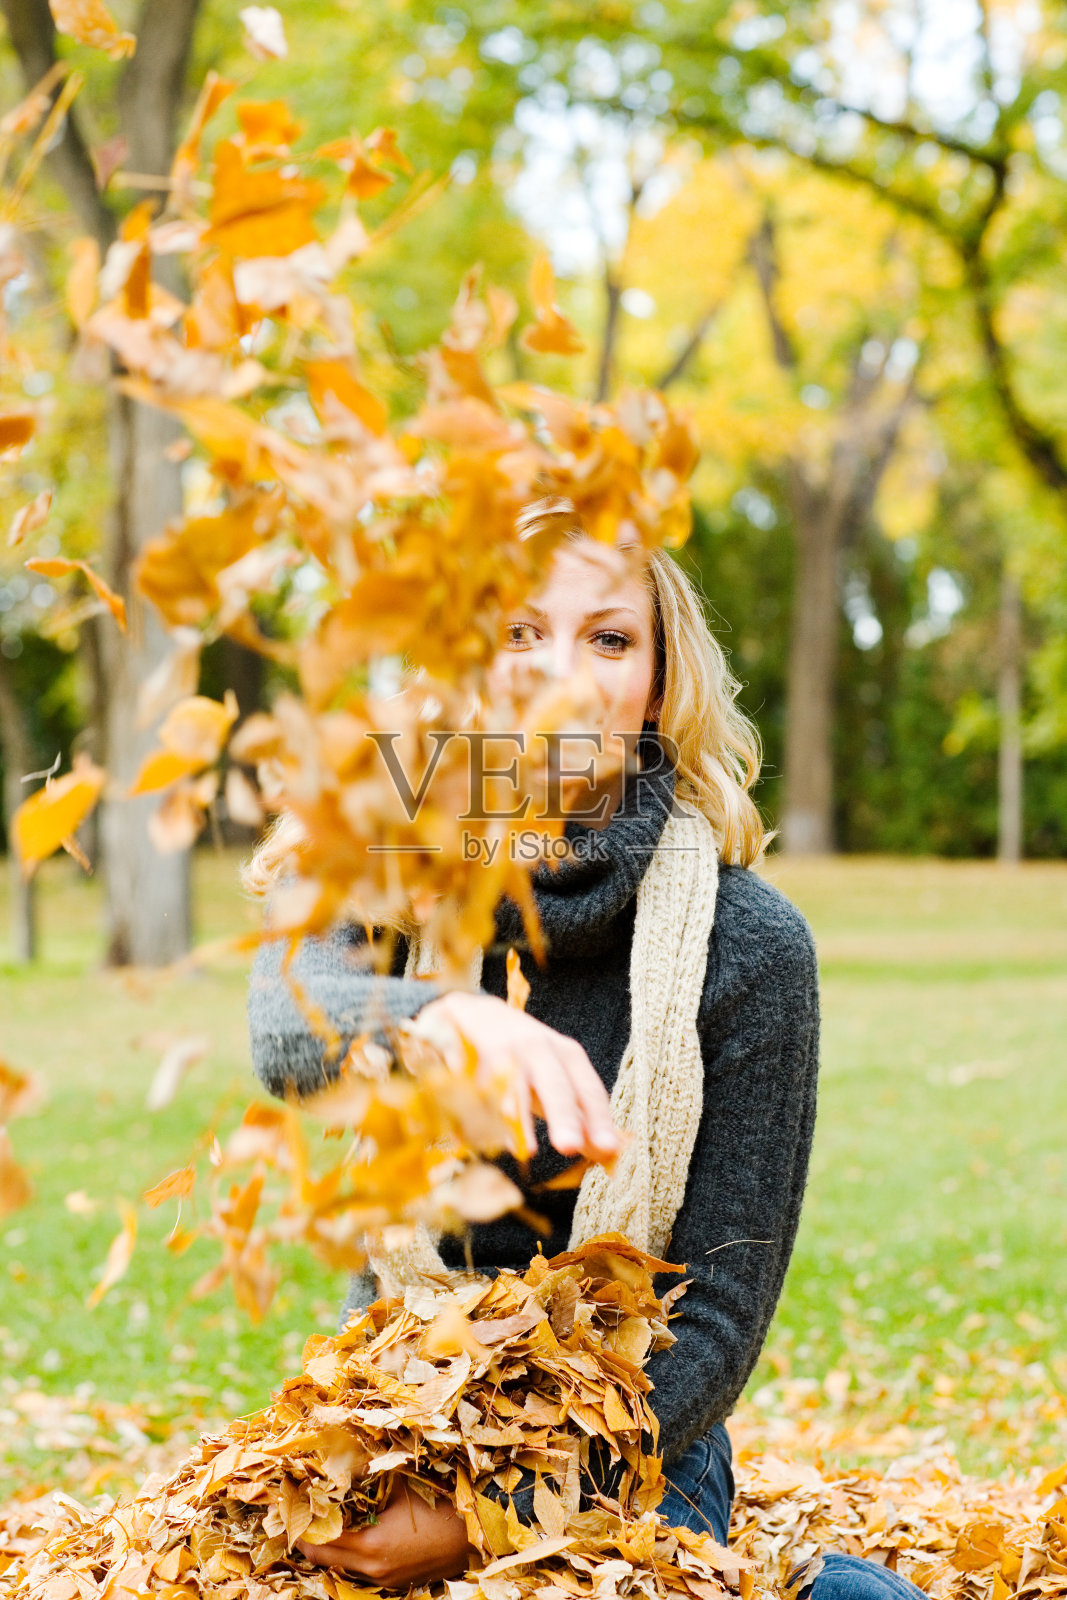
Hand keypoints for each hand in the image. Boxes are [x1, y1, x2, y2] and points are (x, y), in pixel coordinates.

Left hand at [297, 1481, 472, 1583]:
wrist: (475, 1534)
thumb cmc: (440, 1503)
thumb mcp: (400, 1486)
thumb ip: (367, 1482)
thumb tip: (339, 1467)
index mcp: (371, 1544)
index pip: (320, 1539)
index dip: (303, 1522)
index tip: (293, 1504)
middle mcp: (374, 1568)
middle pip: (324, 1559)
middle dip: (309, 1539)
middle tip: (299, 1516)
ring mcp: (385, 1579)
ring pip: (341, 1567)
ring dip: (329, 1548)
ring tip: (323, 1523)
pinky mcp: (396, 1583)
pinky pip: (361, 1571)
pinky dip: (350, 1556)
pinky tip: (352, 1536)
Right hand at [412, 989, 624, 1165]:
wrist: (476, 1014)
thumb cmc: (526, 1056)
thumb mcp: (558, 1079)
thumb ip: (582, 1115)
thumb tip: (612, 1153)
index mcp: (567, 1055)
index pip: (588, 1089)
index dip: (598, 1118)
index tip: (609, 1148)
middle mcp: (539, 1048)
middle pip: (555, 1085)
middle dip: (563, 1115)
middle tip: (570, 1147)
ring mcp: (504, 1050)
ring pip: (514, 1087)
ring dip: (520, 1119)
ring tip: (527, 1149)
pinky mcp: (471, 1053)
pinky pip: (478, 1087)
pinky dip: (481, 1113)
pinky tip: (486, 1137)